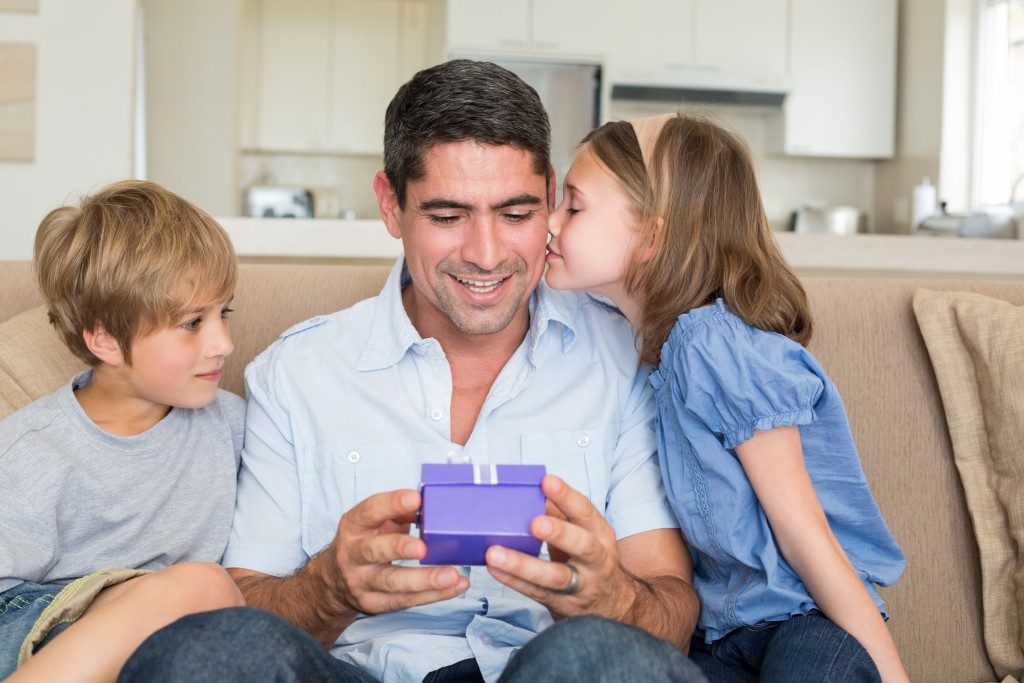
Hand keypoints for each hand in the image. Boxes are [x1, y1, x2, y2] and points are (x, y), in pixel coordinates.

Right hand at [319, 489, 469, 614]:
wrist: (335, 580)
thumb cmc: (365, 541)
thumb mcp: (375, 522)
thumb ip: (399, 512)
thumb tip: (428, 505)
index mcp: (353, 526)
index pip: (370, 512)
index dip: (391, 504)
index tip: (416, 499)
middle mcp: (352, 555)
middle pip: (375, 551)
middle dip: (399, 548)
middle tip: (423, 548)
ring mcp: (361, 582)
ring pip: (392, 583)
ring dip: (424, 580)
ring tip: (451, 576)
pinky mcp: (374, 604)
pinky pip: (406, 600)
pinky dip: (434, 595)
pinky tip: (456, 586)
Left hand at [484, 475, 638, 620]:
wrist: (612, 605)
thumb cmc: (590, 560)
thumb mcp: (585, 534)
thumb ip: (562, 514)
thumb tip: (534, 491)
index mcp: (601, 535)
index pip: (587, 513)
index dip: (568, 497)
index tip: (547, 481)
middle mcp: (597, 561)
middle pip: (583, 546)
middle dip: (558, 533)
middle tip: (534, 522)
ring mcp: (581, 586)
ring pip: (555, 577)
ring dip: (523, 565)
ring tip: (495, 553)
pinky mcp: (563, 605)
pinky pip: (535, 592)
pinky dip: (513, 581)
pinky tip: (494, 569)